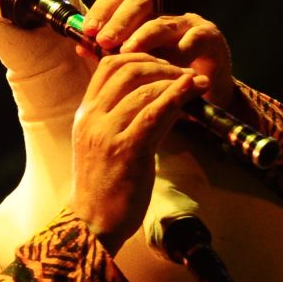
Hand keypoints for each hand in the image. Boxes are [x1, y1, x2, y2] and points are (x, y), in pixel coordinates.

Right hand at [69, 52, 202, 252]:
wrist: (91, 225)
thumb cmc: (104, 188)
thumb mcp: (105, 145)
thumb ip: (123, 119)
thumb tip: (159, 98)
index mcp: (85, 114)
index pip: (108, 65)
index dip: (140, 56)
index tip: (163, 66)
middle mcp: (92, 118)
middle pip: (128, 69)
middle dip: (162, 65)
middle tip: (184, 74)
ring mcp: (107, 133)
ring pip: (144, 88)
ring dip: (176, 80)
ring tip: (196, 84)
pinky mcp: (126, 150)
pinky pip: (155, 112)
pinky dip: (177, 96)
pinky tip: (192, 92)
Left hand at [78, 0, 234, 111]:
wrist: (202, 93)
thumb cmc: (163, 78)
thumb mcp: (133, 67)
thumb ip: (109, 55)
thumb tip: (80, 45)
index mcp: (138, 18)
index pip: (116, 1)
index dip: (101, 12)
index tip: (88, 31)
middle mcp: (161, 14)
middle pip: (138, 2)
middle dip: (119, 21)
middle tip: (104, 40)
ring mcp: (186, 23)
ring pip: (164, 20)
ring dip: (145, 35)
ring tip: (129, 50)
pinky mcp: (209, 37)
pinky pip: (196, 38)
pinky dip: (182, 49)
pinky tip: (170, 62)